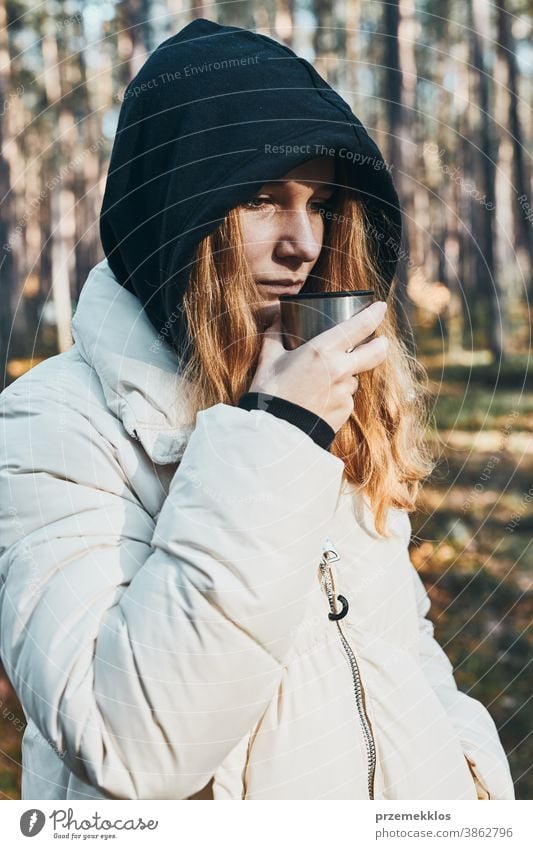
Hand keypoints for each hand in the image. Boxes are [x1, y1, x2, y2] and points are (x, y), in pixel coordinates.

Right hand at [248, 301, 389, 433]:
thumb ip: (275, 334)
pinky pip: (346, 398)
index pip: (359, 326)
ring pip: (354, 378)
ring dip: (346, 376)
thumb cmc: (269, 393)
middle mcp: (340, 370)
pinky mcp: (344, 411)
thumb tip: (277, 317)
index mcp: (322, 351)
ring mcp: (345, 392)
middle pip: (376, 351)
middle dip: (381, 343)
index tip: (380, 307)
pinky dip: (337, 395)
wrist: (273, 431)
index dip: (374, 314)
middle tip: (380, 340)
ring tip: (321, 382)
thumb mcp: (268, 359)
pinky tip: (318, 400)